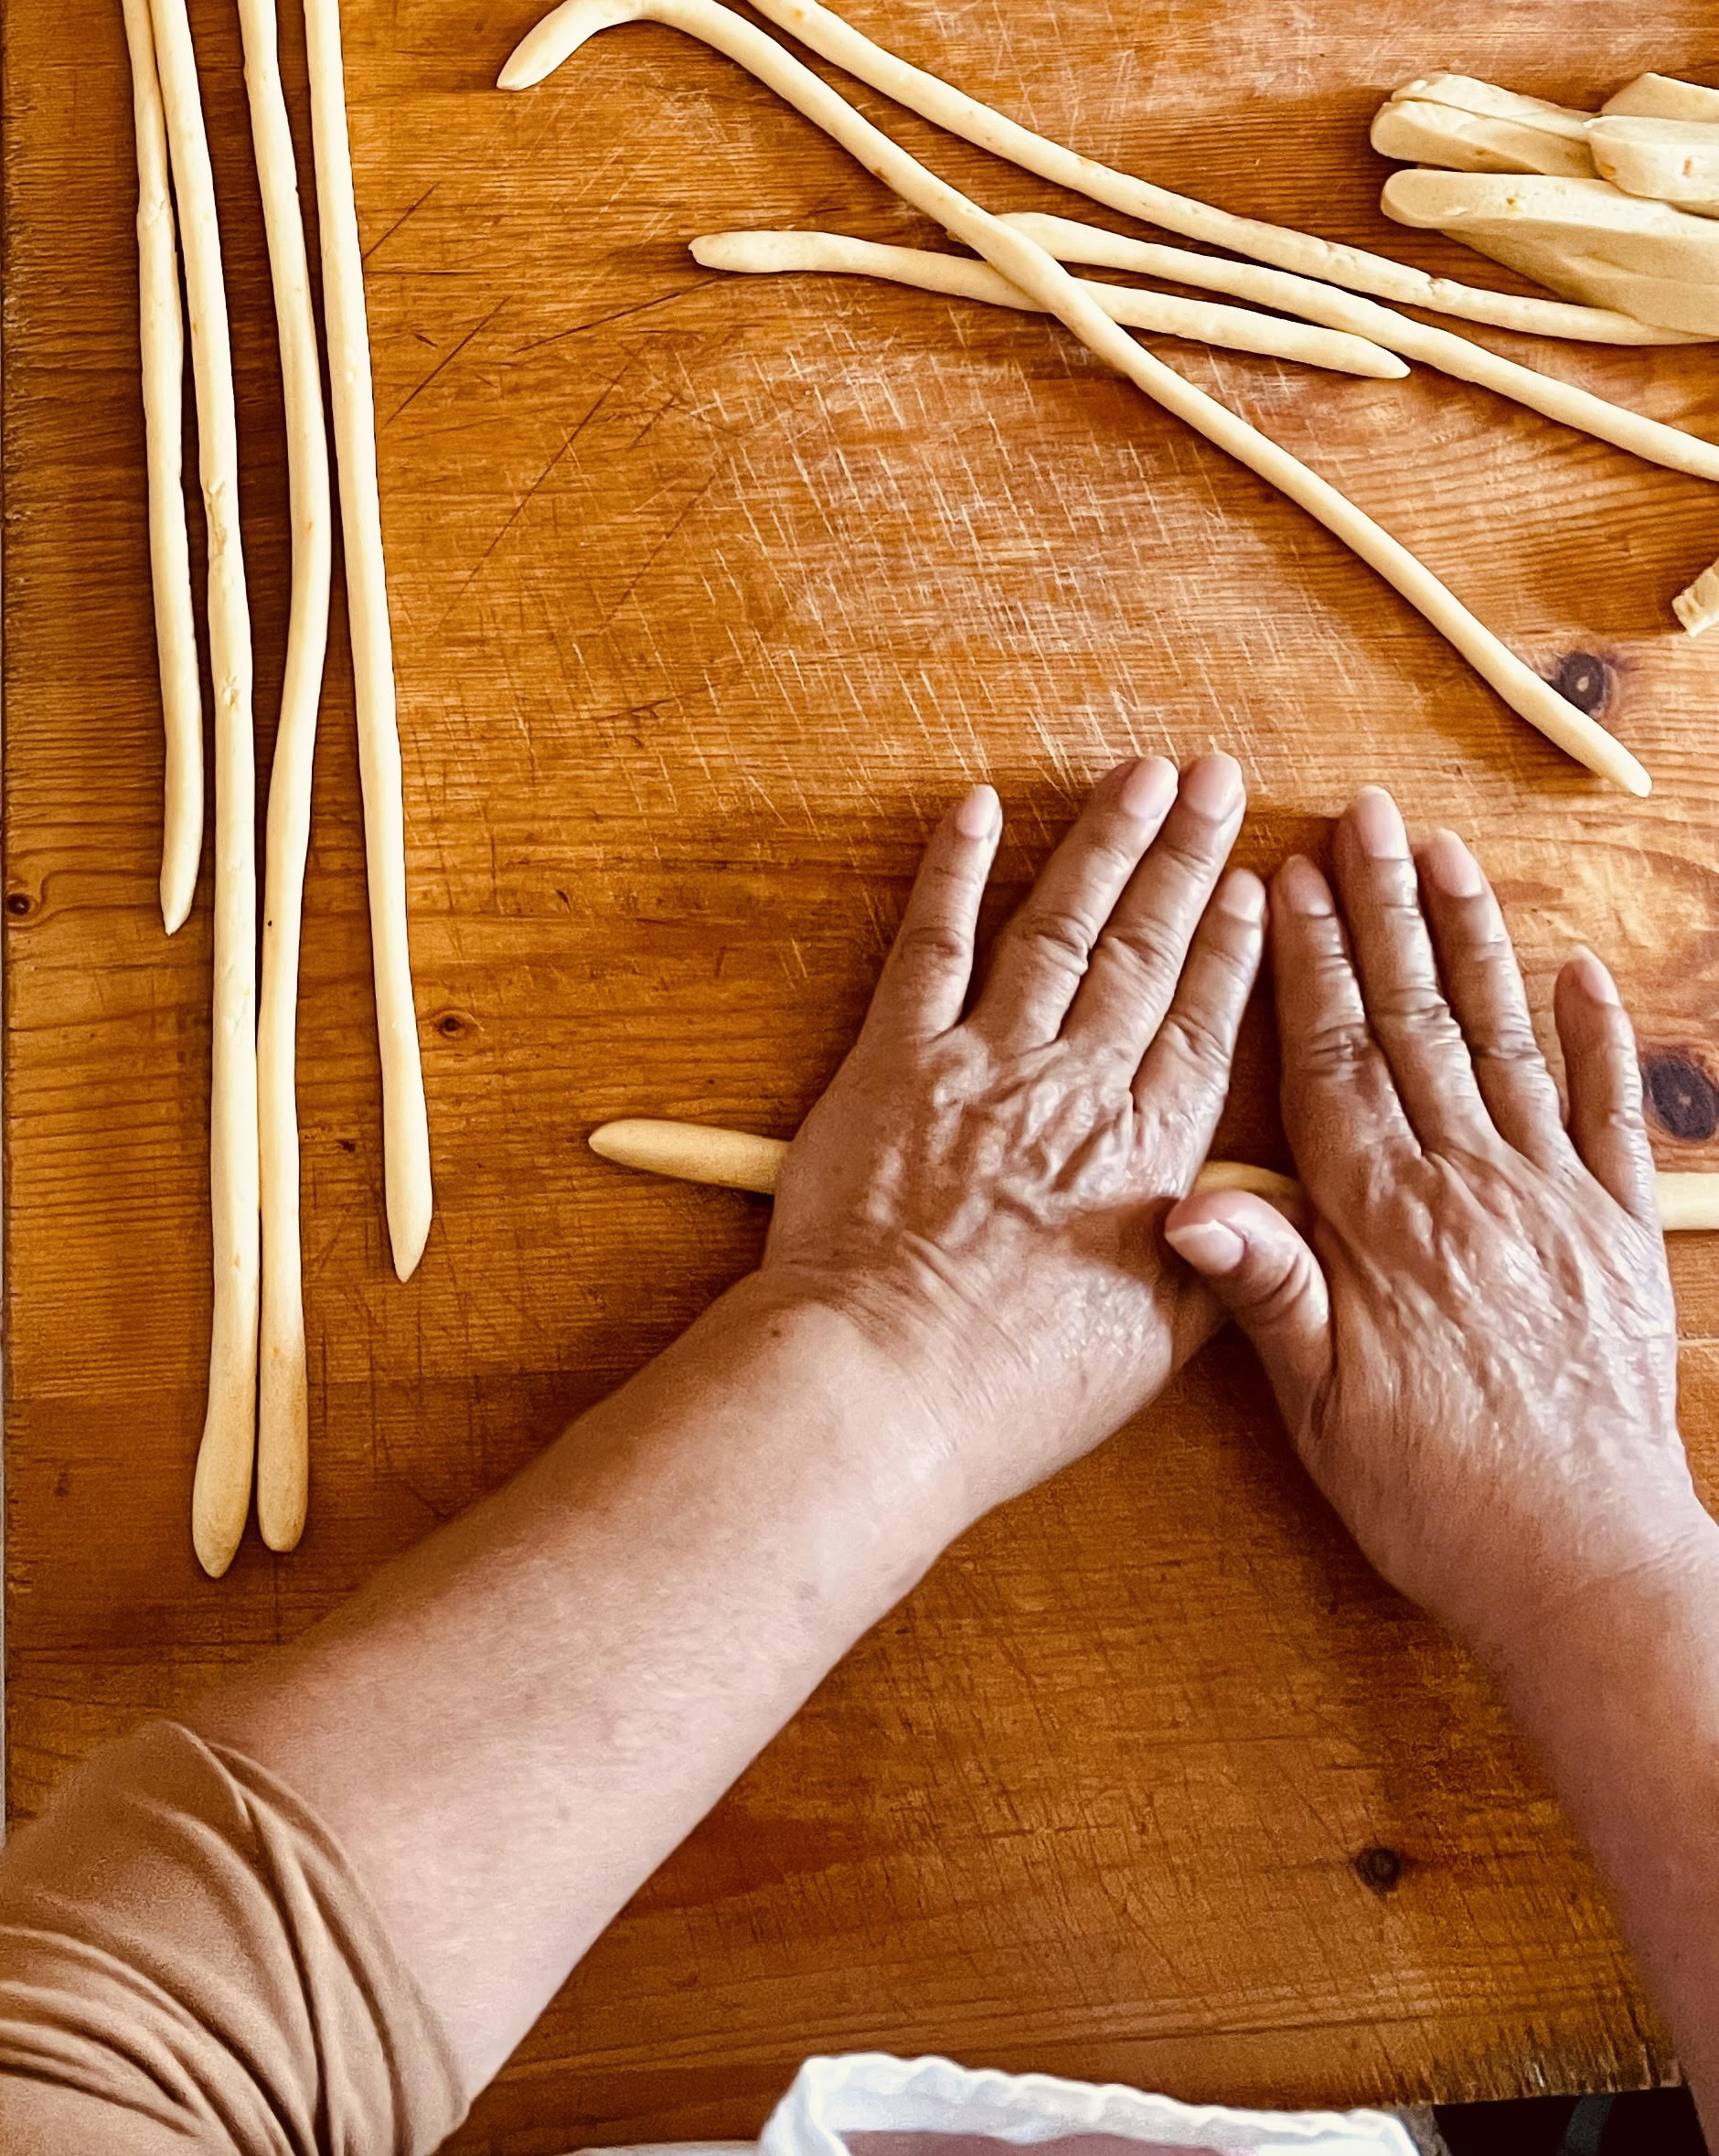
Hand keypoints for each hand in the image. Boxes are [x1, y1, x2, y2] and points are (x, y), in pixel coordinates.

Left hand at [765, 754, 1264, 1522]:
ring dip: (1104, 841)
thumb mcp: (1161, 1343)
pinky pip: (932, 942)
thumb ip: (1220, 1256)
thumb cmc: (1020, 1383)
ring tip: (1140, 774)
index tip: (1260, 879)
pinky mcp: (897, 1056)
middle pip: (1147, 949)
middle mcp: (1078, 1085)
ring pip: (1059, 925)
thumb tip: (1267, 1207)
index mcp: (1149, 1153)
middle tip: (1216, 778)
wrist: (890, 1378)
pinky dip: (956, 869)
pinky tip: (981, 808)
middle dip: (1187, 856)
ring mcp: (986, 1059)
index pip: (1205, 1022)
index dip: (1235, 944)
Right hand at [1164, 792, 1707, 1662]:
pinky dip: (1595, 1039)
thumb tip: (1186, 1200)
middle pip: (1415, 1022)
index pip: (1333, 1060)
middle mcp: (1470, 1188)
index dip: (1307, 963)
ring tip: (1448, 857)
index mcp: (1384, 1223)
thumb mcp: (1322, 1409)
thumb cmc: (1436, 1497)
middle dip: (1384, 912)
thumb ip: (1267, 1289)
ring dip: (1474, 942)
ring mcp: (1552, 1202)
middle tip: (1365, 818)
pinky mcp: (1617, 1235)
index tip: (1286, 876)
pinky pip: (1608, 1115)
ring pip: (1504, 1042)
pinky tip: (1577, 974)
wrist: (1587, 1568)